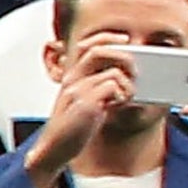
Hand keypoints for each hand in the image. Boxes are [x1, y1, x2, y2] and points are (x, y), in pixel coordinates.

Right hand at [23, 35, 136, 187]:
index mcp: (71, 76)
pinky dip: (122, 95)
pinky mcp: (86, 103)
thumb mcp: (82, 102)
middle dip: (125, 57)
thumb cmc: (70, 128)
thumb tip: (125, 76)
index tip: (124, 39)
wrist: (53, 150)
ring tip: (124, 98)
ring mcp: (78, 90)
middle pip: (101, 51)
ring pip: (114, 73)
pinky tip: (117, 106)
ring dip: (127, 85)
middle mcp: (72, 79)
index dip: (106, 37)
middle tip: (134, 72)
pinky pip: (113, 87)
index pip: (87, 45)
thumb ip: (97, 87)